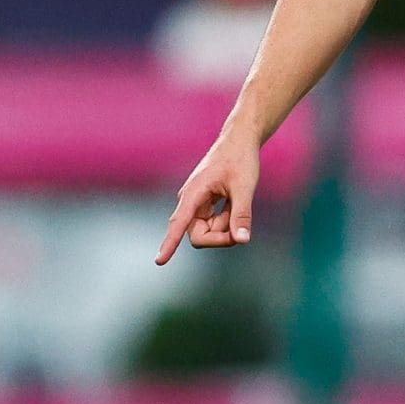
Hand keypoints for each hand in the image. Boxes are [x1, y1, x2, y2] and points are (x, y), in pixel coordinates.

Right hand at [158, 132, 260, 262]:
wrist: (240, 141)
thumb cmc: (241, 160)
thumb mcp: (245, 187)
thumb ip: (241, 215)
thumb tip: (241, 241)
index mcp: (193, 194)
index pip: (179, 224)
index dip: (170, 244)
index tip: (159, 262)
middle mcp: (189, 201)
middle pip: (198, 236)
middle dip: (220, 237)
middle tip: (241, 227)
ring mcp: (196, 204)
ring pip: (208, 232)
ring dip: (225, 226)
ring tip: (237, 202)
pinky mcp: (204, 206)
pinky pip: (214, 225)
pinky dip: (227, 220)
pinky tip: (233, 201)